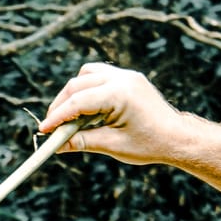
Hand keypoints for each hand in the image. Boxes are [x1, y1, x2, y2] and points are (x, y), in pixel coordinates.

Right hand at [39, 59, 190, 165]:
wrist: (177, 138)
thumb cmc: (149, 144)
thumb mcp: (112, 146)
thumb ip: (82, 142)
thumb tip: (56, 145)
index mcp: (120, 94)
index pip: (78, 101)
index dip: (57, 116)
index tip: (44, 130)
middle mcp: (123, 78)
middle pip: (78, 83)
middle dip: (61, 104)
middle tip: (51, 126)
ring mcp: (127, 75)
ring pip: (87, 74)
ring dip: (74, 92)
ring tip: (67, 116)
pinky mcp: (129, 78)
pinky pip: (100, 75)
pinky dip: (88, 88)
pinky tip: (85, 107)